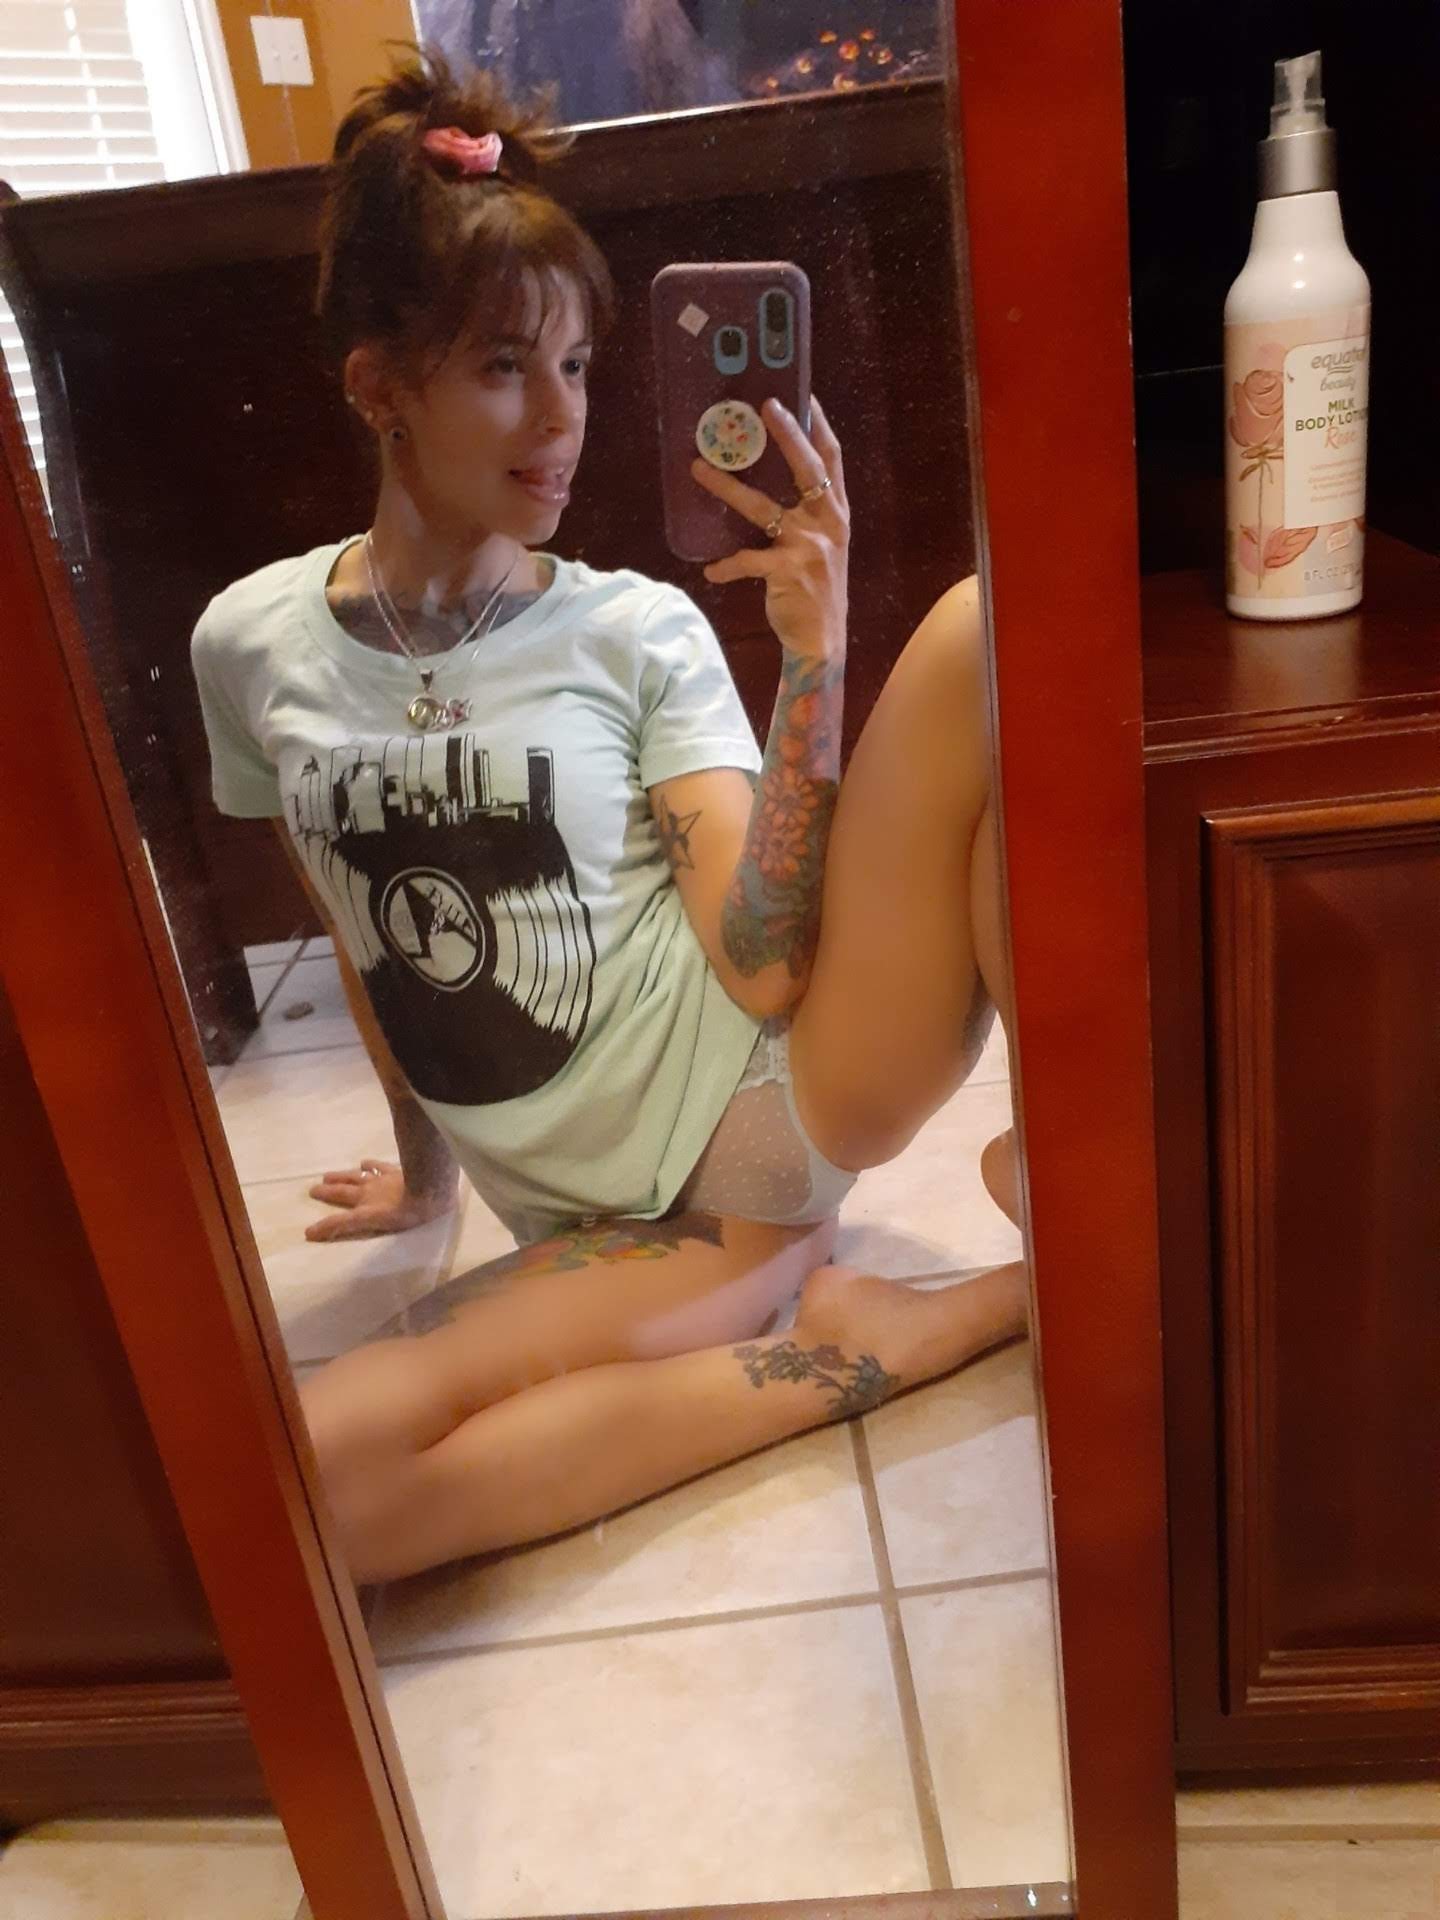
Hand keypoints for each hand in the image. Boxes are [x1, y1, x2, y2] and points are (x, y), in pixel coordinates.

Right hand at [304, 1158, 457, 1241]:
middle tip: (313, 1188)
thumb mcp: (375, 1224)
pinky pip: (380, 1166)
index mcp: (365, 1208)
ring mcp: (382, 1180)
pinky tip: (366, 1161)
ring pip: (357, 1176)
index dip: (325, 1226)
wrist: (430, 1189)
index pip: (340, 1220)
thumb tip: (313, 1232)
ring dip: (342, 1176)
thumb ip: (346, 1226)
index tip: (308, 1232)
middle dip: (328, 1191)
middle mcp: (369, 1192)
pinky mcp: (397, 1171)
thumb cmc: (407, 1214)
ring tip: (329, 1174)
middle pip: (344, 1191)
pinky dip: (371, 1164)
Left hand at [691, 394, 848, 657]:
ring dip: (726, 486)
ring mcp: (809, 546)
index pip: (832, 457)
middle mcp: (828, 522)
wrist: (822, 639)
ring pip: (761, 507)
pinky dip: (726, 566)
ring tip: (697, 469)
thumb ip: (804, 513)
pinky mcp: (788, 571)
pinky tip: (710, 571)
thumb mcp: (820, 543)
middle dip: (787, 433)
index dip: (818, 424)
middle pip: (809, 467)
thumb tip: (767, 480)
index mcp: (835, 511)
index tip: (803, 393)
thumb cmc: (814, 587)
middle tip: (763, 406)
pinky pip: (747, 561)